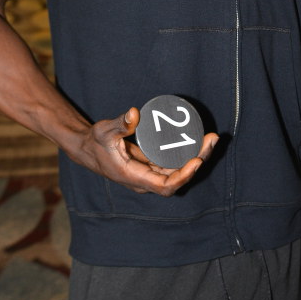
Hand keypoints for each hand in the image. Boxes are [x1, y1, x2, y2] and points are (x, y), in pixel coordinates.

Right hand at [76, 107, 218, 196]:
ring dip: (198, 157)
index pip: (166, 186)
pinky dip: (189, 154)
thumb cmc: (96, 143)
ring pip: (180, 170)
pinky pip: (175, 163)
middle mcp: (147, 179)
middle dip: (199, 160)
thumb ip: (119, 124)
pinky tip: (199, 140)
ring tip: (211, 138)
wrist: (89, 149)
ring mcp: (151, 173)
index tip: (197, 161)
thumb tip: (135, 113)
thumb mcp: (105, 132)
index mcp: (136, 178)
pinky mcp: (153, 164)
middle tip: (211, 139)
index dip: (184, 176)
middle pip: (179, 178)